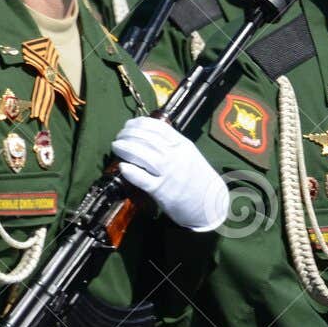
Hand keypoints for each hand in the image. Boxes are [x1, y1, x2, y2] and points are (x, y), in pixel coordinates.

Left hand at [111, 116, 229, 231]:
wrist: (211, 203)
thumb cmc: (197, 178)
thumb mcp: (189, 154)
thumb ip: (171, 144)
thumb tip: (145, 134)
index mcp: (182, 145)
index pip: (157, 127)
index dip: (138, 123)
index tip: (128, 125)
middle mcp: (176, 156)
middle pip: (147, 139)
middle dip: (128, 135)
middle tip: (119, 137)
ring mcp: (169, 174)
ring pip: (142, 155)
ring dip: (125, 148)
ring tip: (116, 147)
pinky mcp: (161, 191)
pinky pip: (142, 178)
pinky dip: (130, 171)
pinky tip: (123, 166)